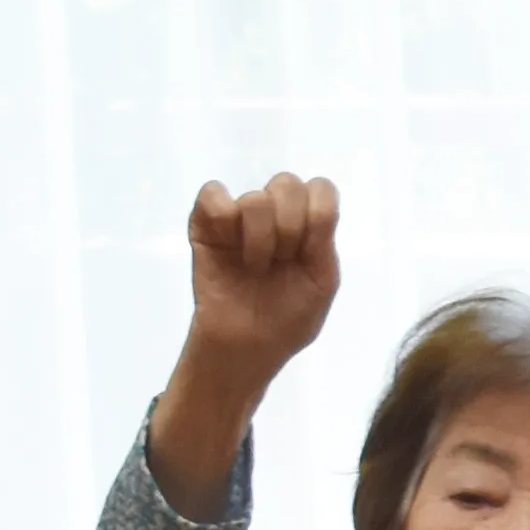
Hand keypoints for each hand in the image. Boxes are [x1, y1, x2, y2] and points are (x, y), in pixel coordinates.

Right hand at [177, 172, 342, 402]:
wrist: (247, 345)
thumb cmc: (288, 318)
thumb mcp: (322, 282)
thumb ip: (324, 241)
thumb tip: (315, 204)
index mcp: (308, 224)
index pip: (320, 188)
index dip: (318, 215)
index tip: (310, 250)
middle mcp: (275, 214)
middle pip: (287, 184)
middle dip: (290, 229)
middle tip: (281, 261)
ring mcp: (240, 216)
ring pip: (255, 198)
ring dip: (259, 239)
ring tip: (255, 266)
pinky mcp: (206, 223)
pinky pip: (213, 194)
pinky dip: (223, 219)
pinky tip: (228, 247)